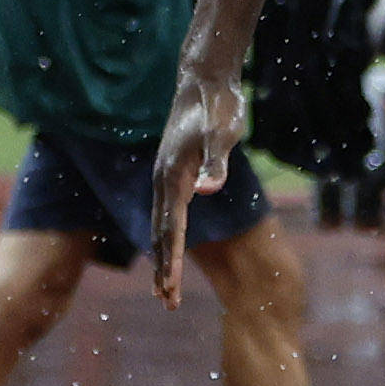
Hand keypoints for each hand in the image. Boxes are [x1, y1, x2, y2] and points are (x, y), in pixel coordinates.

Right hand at [137, 64, 253, 302]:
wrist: (204, 82)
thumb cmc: (218, 108)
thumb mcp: (223, 134)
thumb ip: (216, 162)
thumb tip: (207, 189)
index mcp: (172, 177)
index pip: (171, 229)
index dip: (172, 261)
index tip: (170, 290)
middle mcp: (163, 180)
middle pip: (161, 234)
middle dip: (164, 270)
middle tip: (167, 303)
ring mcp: (166, 177)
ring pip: (161, 225)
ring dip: (163, 258)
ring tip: (164, 288)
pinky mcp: (173, 172)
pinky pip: (167, 213)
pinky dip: (167, 237)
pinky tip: (170, 248)